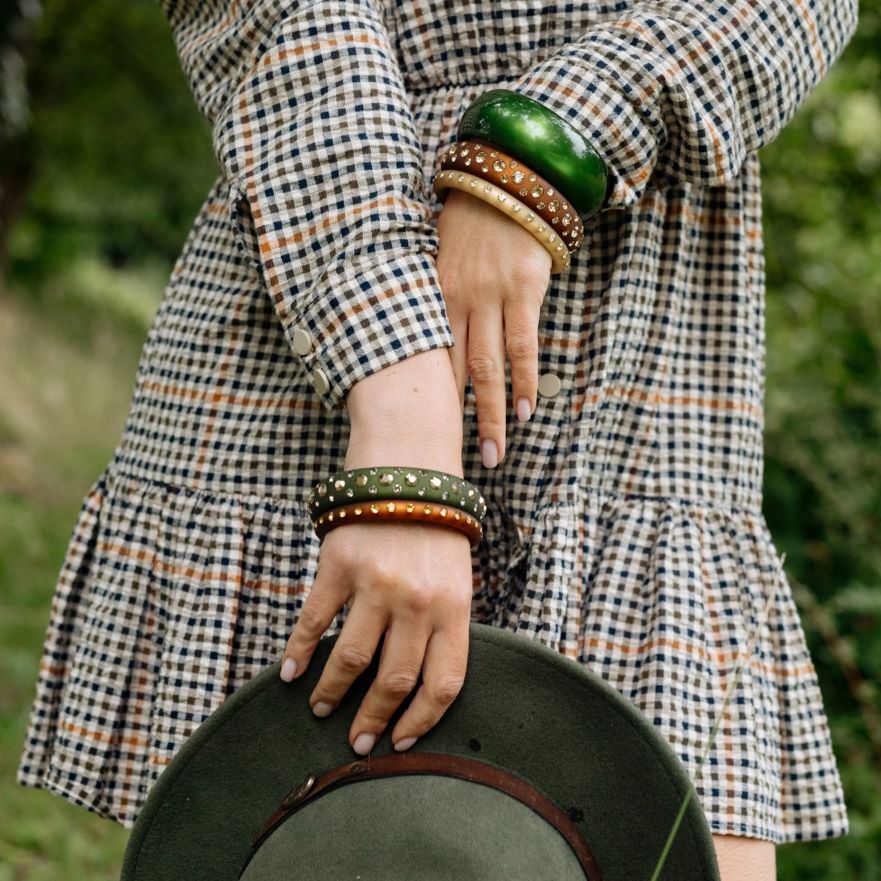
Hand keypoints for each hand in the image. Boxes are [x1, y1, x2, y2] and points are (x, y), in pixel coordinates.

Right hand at [280, 350, 472, 754]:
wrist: (409, 458)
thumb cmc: (436, 520)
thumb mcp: (457, 571)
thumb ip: (444, 621)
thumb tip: (420, 677)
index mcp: (455, 605)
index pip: (443, 682)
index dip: (422, 720)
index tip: (402, 742)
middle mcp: (417, 600)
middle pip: (394, 680)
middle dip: (374, 720)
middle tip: (358, 742)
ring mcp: (376, 583)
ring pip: (351, 658)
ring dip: (333, 692)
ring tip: (322, 709)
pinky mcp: (339, 563)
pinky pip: (315, 619)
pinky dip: (300, 651)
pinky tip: (291, 672)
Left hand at [435, 187, 552, 468]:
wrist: (506, 178)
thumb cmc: (470, 221)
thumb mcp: (437, 256)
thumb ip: (432, 295)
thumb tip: (423, 333)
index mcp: (431, 296)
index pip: (425, 357)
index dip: (426, 397)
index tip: (419, 431)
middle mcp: (456, 302)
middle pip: (455, 373)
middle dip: (456, 419)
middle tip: (457, 460)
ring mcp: (490, 297)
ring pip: (489, 367)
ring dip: (491, 412)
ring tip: (494, 451)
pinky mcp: (523, 290)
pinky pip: (523, 345)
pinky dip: (525, 380)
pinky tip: (525, 409)